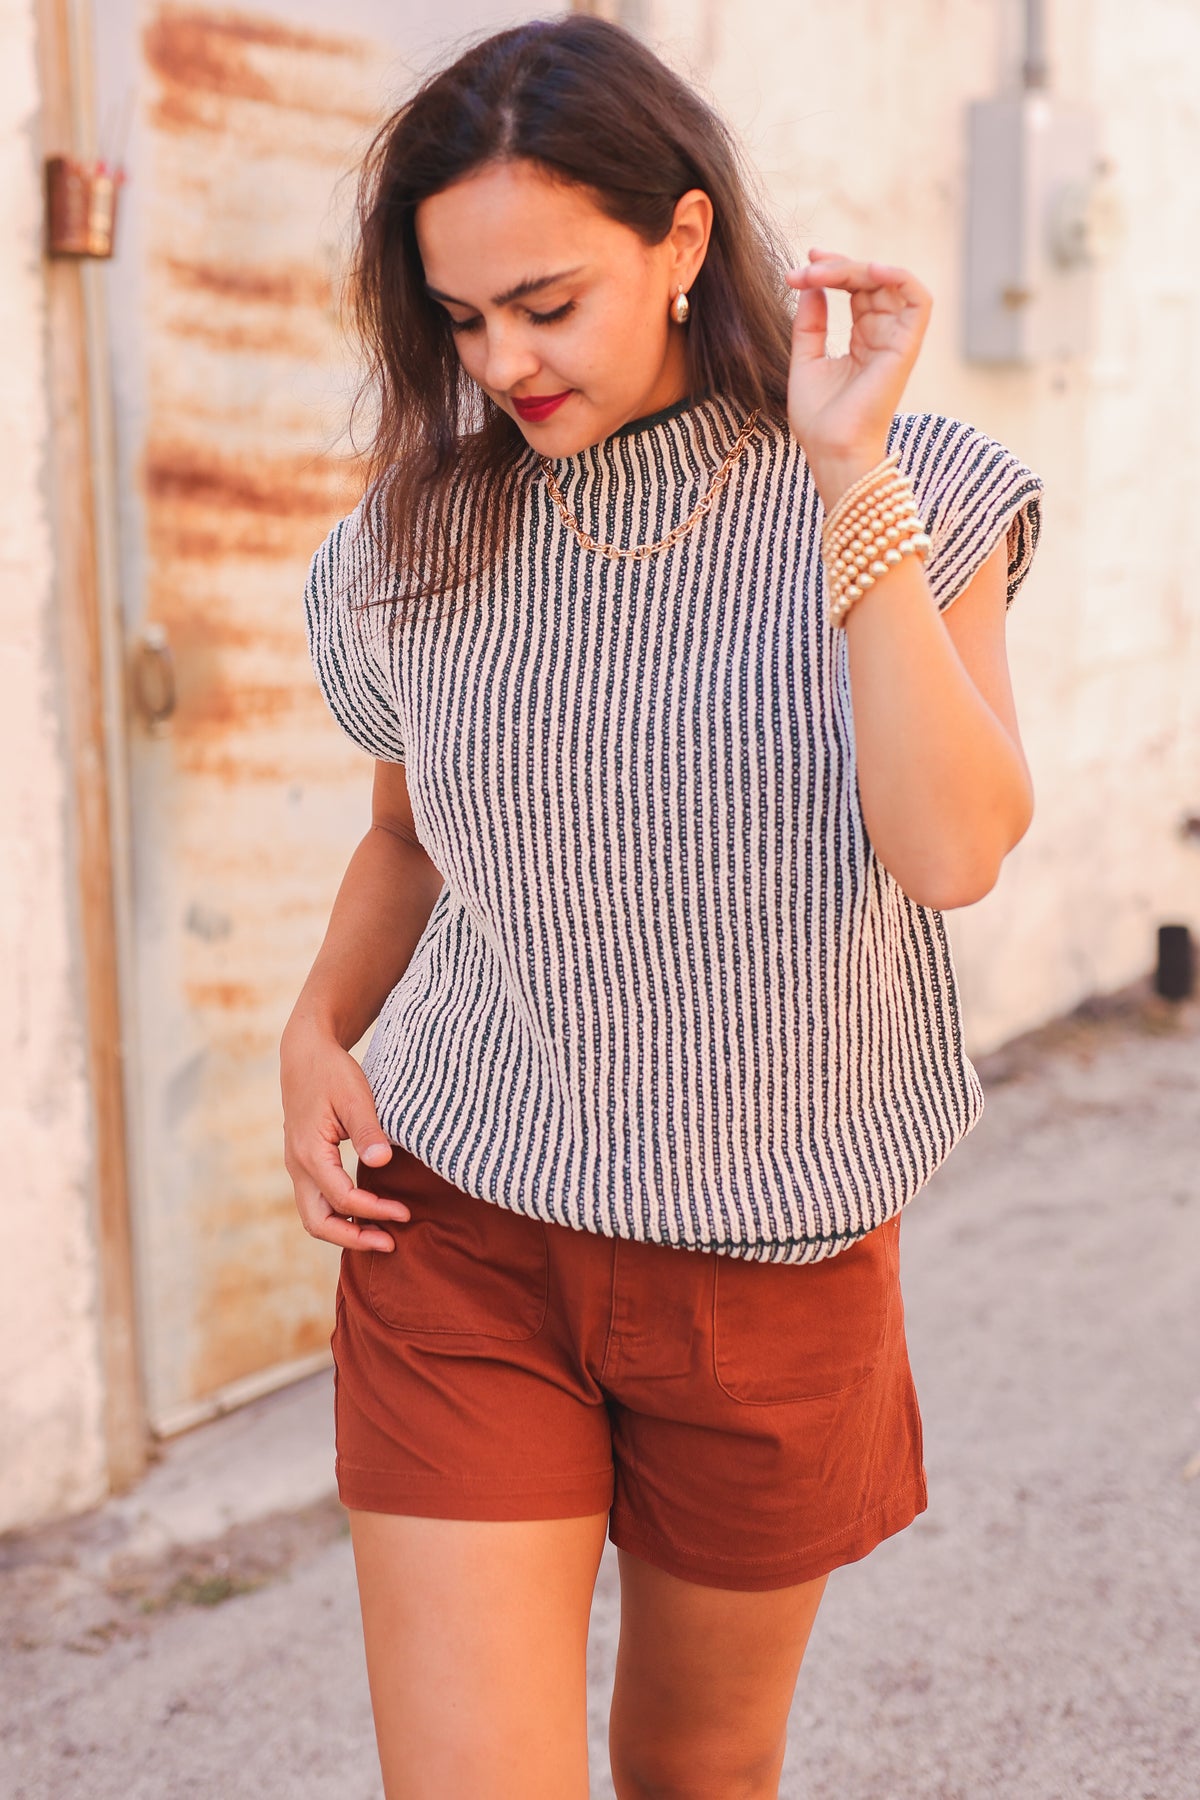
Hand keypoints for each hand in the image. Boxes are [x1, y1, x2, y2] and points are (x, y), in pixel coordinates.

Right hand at [280, 1018, 408, 1251]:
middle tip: (390, 1243)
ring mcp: (298, 1167)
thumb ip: (368, 1130)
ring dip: (345, 1231)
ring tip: (381, 1235)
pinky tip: (367, 1213)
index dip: (375, 1211)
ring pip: (314, 1217)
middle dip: (353, 1238)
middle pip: (318, 1223)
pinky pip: (317, 1202)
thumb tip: (382, 1162)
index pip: (343, 1199)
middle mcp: (298, 1166)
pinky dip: (339, 1215)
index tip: (405, 1212)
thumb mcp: (355, 1096)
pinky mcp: (304, 1164)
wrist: (304, 1055)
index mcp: (310, 1152)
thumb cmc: (331, 1072)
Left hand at [785, 248, 932, 502]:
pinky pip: (919, 300)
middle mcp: (883, 337)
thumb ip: (810, 323)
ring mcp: (897, 341)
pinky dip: (899, 277)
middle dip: (836, 267)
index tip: (801, 268)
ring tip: (822, 270)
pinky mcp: (906, 348)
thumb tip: (810, 285)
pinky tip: (869, 270)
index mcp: (863, 341)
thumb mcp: (805, 360)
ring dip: (856, 268)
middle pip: (870, 282)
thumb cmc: (819, 420)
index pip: (856, 290)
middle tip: (805, 269)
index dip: (833, 271)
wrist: (831, 451)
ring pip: (890, 283)